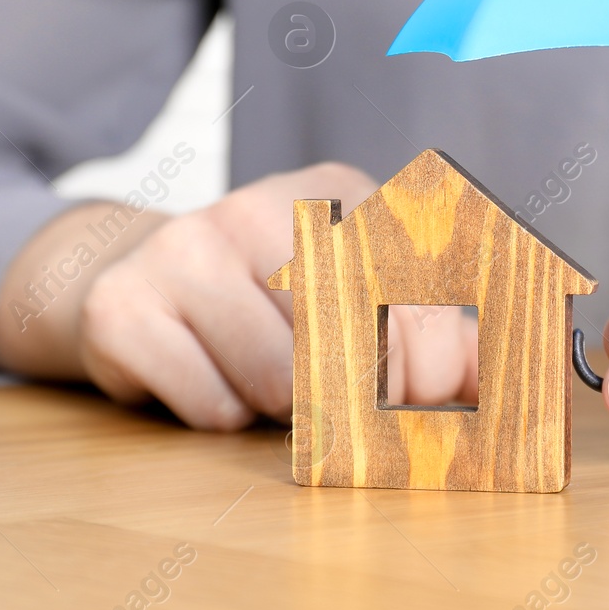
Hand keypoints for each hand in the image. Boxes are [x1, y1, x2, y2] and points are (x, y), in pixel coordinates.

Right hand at [0, 163, 478, 429]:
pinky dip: (222, 416)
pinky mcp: (122, 308)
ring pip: (277, 381)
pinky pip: (210, 405)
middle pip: (346, 336)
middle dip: (360, 396)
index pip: (407, 286)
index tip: (429, 403)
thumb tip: (486, 381)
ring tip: (265, 381)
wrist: (124, 272)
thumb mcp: (345, 287)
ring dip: (281, 409)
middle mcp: (255, 208)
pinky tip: (209, 381)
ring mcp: (182, 251)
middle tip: (349, 414)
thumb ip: (427, 331)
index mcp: (331, 193)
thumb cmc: (259, 295)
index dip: (429, 362)